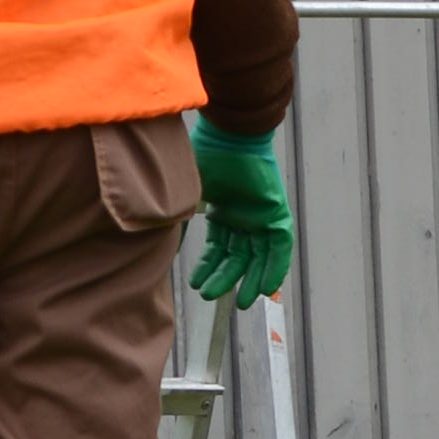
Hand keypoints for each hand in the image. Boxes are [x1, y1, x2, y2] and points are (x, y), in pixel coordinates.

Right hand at [190, 118, 292, 309]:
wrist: (228, 136)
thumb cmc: (205, 157)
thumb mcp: (187, 195)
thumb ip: (178, 219)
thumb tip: (160, 243)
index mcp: (224, 211)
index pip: (219, 248)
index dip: (208, 267)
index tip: (197, 285)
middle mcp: (243, 216)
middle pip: (237, 256)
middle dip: (225, 278)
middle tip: (212, 297)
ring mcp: (261, 215)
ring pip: (258, 256)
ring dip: (250, 279)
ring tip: (241, 303)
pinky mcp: (277, 213)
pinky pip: (278, 247)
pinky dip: (274, 267)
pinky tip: (265, 287)